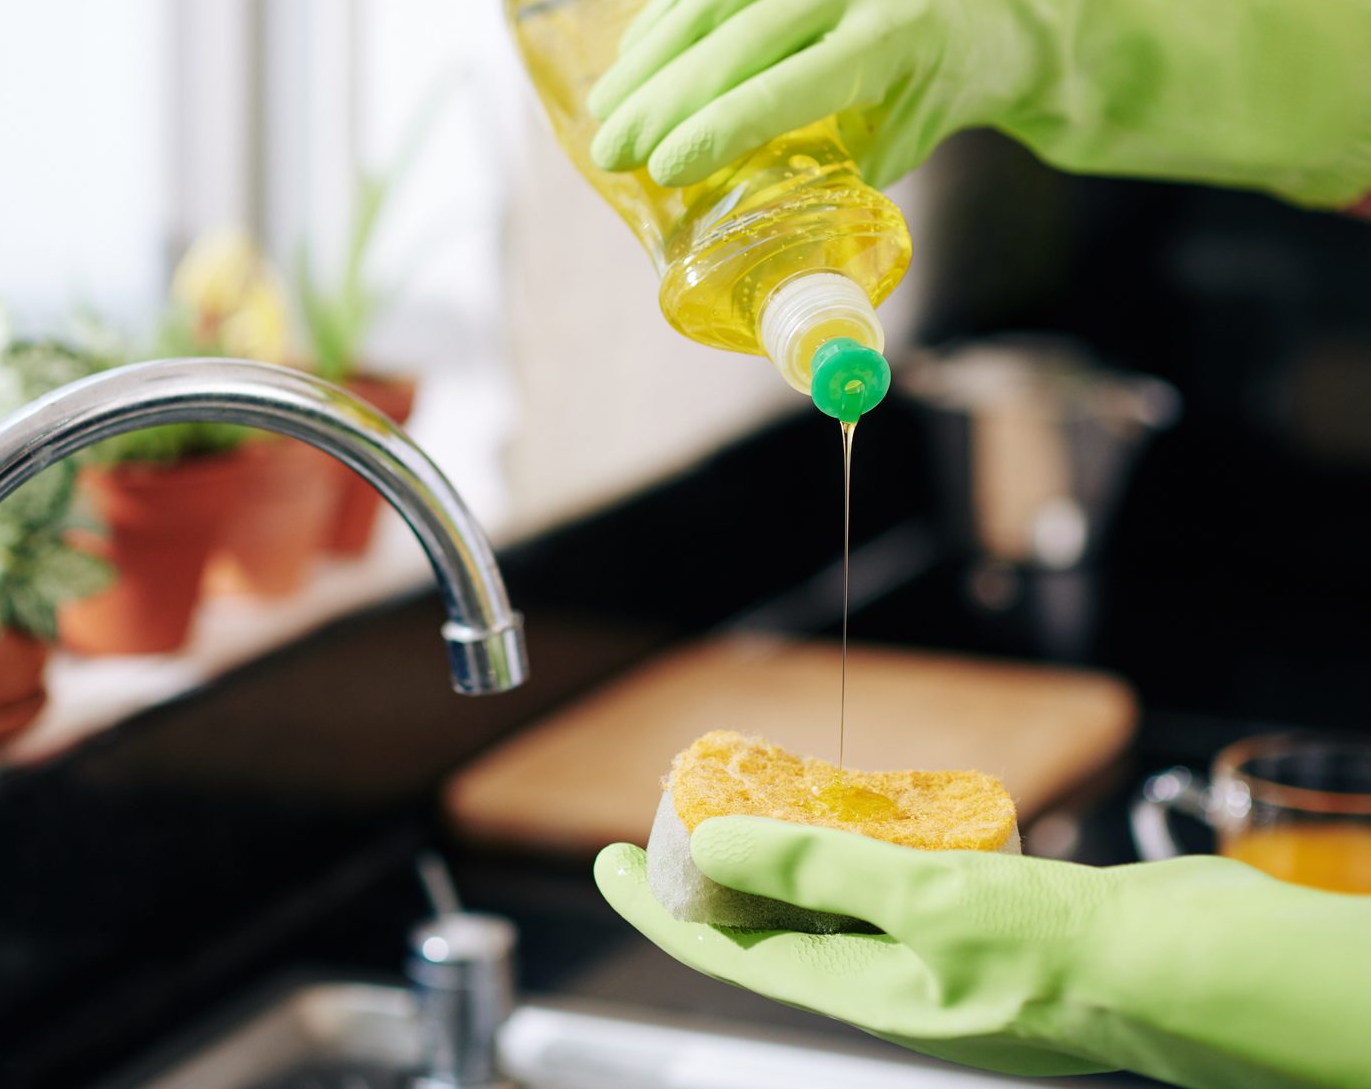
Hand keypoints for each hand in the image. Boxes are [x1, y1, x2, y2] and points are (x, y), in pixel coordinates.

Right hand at [586, 0, 1370, 208]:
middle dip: (662, 101)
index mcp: (900, 34)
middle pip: (738, 37)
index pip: (785, 88)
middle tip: (610, 151)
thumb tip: (717, 219)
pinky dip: (671, 6)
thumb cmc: (927, 92)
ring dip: (652, 54)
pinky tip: (638, 53)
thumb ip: (811, 173)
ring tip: (608, 108)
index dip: (714, 131)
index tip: (657, 171)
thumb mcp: (889, 145)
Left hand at [597, 818, 1370, 1087]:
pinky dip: (864, 849)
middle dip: (718, 876)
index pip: (727, 954)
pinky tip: (864, 812)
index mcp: (865, 997)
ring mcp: (942, 961)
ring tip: (754, 803)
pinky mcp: (988, 930)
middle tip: (677, 813)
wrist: (1198, 975)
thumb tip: (713, 846)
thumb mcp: (924, 902)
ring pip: (836, 907)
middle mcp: (894, 986)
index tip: (603, 863)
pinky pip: (897, 890)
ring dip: (788, 858)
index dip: (657, 907)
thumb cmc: (1072, 957)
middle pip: (774, 930)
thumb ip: (814, 873)